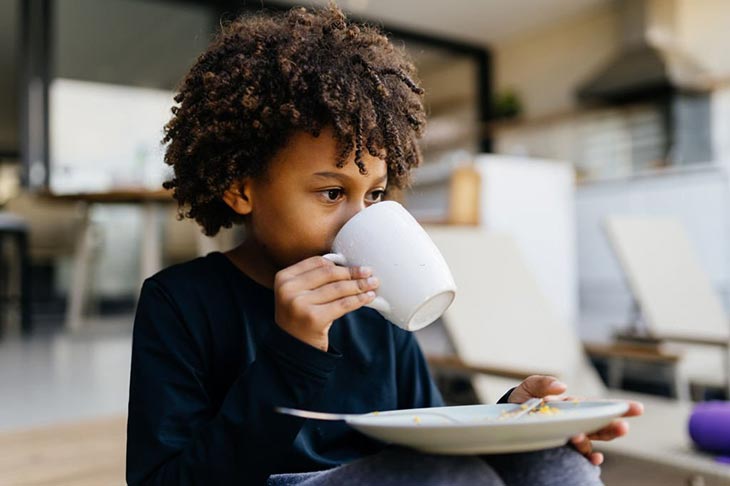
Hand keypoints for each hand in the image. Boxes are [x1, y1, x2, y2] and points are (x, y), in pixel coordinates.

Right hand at [274, 256, 378, 350]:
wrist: (294, 349)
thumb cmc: (300, 317)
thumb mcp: (298, 294)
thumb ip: (315, 278)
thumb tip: (350, 266)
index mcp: (283, 278)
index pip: (317, 263)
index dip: (339, 264)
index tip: (355, 266)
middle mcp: (288, 289)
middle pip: (329, 273)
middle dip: (352, 273)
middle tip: (369, 272)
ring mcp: (299, 304)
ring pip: (338, 288)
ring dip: (359, 285)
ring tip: (372, 283)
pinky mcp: (313, 318)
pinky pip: (343, 304)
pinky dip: (359, 300)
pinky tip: (368, 297)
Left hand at [507, 376, 643, 465]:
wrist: (504, 418)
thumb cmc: (522, 400)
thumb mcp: (530, 387)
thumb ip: (543, 383)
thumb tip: (563, 386)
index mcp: (573, 406)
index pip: (599, 407)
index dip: (619, 408)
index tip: (638, 408)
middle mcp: (575, 424)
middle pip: (599, 427)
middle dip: (613, 428)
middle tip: (622, 427)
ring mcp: (569, 438)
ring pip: (589, 443)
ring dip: (591, 442)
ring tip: (582, 439)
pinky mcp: (560, 450)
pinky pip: (578, 457)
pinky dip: (587, 458)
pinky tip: (592, 458)